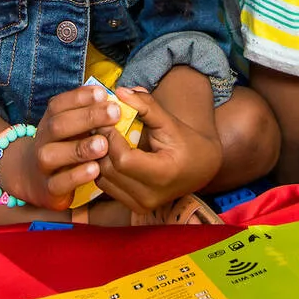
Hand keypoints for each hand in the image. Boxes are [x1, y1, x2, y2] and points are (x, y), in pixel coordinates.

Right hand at [0, 83, 120, 210]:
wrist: (34, 178)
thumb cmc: (63, 146)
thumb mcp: (71, 127)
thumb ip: (88, 112)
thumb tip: (115, 94)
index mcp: (50, 121)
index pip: (59, 105)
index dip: (79, 98)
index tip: (103, 93)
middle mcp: (43, 140)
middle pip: (59, 125)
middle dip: (87, 117)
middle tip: (114, 113)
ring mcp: (43, 165)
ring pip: (54, 154)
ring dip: (80, 148)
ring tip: (104, 143)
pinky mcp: (49, 188)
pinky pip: (60, 182)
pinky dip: (77, 176)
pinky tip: (95, 169)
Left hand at [92, 85, 220, 212]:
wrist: (201, 168)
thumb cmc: (186, 142)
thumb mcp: (169, 121)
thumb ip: (146, 106)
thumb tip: (119, 91)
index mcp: (163, 174)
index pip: (123, 159)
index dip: (111, 137)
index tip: (107, 120)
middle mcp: (151, 196)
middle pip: (110, 169)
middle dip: (101, 145)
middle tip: (99, 125)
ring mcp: (141, 205)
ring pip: (103, 179)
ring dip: (98, 156)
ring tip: (103, 137)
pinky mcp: (134, 207)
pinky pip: (106, 186)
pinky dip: (102, 167)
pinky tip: (107, 152)